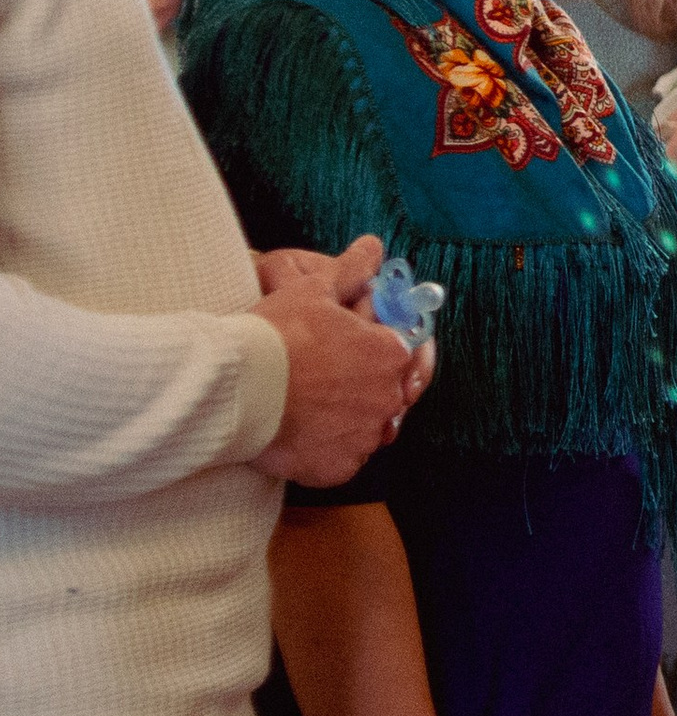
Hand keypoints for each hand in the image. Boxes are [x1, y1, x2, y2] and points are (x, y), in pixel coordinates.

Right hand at [252, 238, 421, 484]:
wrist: (233, 388)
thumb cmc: (276, 334)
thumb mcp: (315, 289)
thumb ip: (352, 270)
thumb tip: (373, 246)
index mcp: (391, 354)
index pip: (403, 352)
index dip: (377, 348)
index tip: (352, 350)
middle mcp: (388, 398)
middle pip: (385, 392)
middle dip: (362, 385)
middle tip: (323, 379)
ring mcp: (364, 436)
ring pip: (366, 428)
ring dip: (347, 419)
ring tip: (309, 407)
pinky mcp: (338, 468)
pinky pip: (343, 461)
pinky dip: (328, 451)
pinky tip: (302, 435)